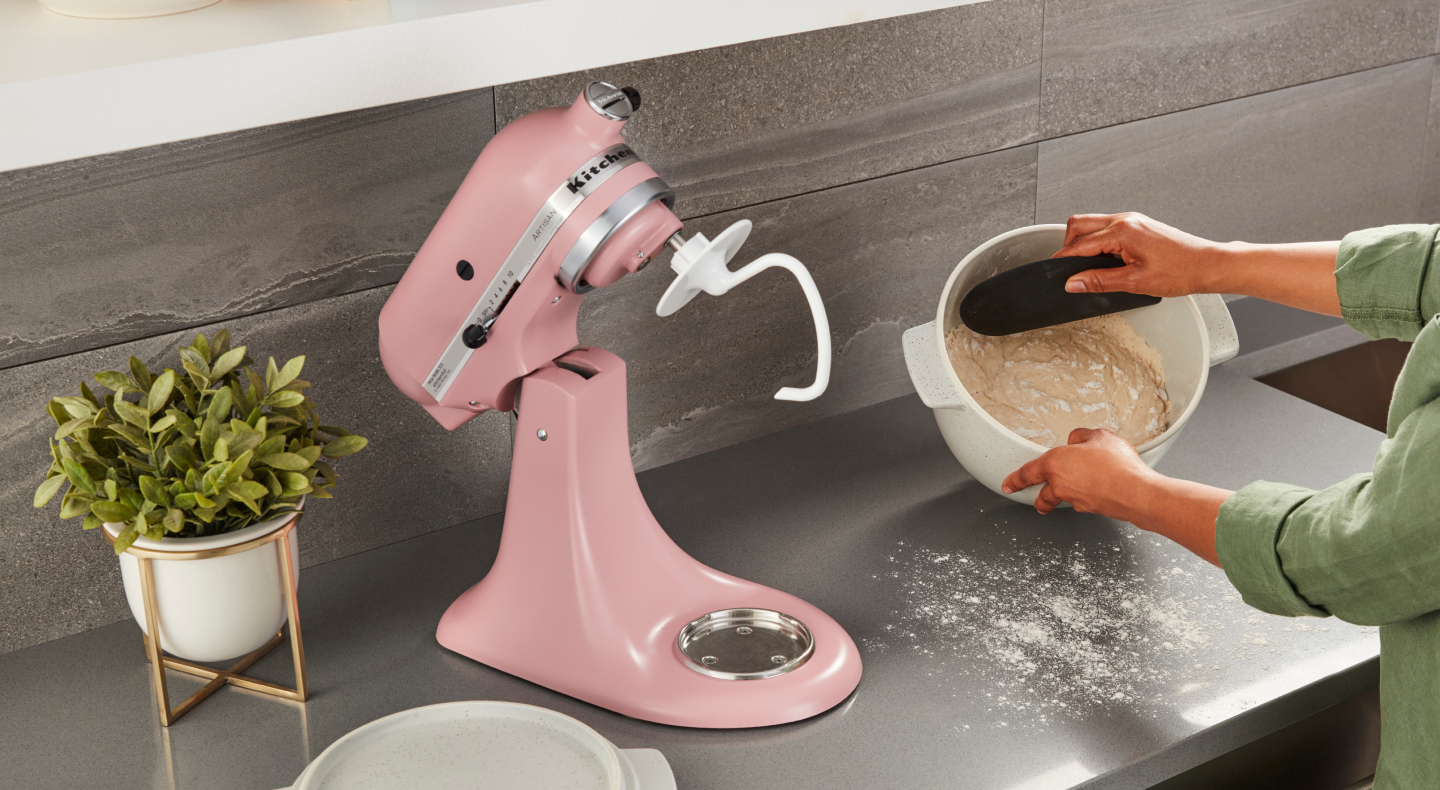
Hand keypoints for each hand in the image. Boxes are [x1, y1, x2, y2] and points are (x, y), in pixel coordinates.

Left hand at [1002, 428, 1230, 565]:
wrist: (1136, 492)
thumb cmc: (1117, 464)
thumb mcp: (1099, 436)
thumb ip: (1082, 436)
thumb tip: (1075, 440)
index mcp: (1055, 464)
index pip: (1027, 473)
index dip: (1015, 479)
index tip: (1007, 485)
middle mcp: (1061, 485)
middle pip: (1043, 496)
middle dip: (1039, 500)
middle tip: (1038, 502)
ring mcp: (1076, 500)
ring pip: (1063, 500)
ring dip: (1063, 499)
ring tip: (1071, 493)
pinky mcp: (1092, 509)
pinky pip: (1084, 502)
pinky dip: (1087, 496)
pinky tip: (1099, 488)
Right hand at [1053, 213, 1222, 297]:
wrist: (1208, 264)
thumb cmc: (1181, 271)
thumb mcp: (1135, 282)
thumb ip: (1100, 281)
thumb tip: (1074, 283)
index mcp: (1123, 231)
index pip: (1080, 244)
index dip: (1064, 260)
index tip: (1055, 273)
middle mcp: (1126, 220)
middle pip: (1079, 225)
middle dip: (1068, 245)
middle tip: (1067, 268)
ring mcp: (1133, 220)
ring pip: (1092, 224)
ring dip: (1083, 242)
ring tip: (1085, 265)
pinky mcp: (1138, 225)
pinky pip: (1107, 227)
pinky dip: (1098, 240)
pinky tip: (1103, 258)